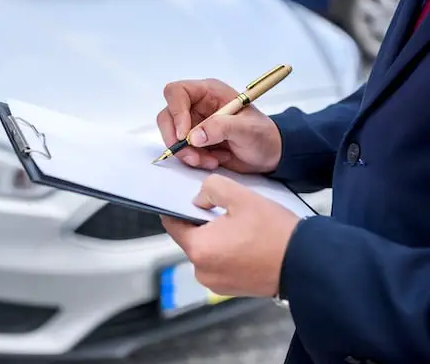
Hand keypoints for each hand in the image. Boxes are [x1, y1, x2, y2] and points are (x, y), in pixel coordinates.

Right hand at [156, 78, 281, 172]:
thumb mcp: (247, 130)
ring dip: (187, 153)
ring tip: (211, 160)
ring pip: (172, 136)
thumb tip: (193, 136)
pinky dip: (194, 160)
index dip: (176, 112)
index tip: (183, 135)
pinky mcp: (194, 141)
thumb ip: (221, 128)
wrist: (269, 154)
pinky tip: (213, 161)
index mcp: (209, 92)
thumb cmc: (263, 135)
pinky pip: (181, 151)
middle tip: (193, 156)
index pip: (177, 92)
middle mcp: (197, 105)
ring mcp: (193, 123)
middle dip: (176, 139)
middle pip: (167, 116)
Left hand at [161, 174, 299, 296]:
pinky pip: (220, 264)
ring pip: (207, 251)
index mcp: (199, 249)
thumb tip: (199, 199)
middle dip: (203, 223)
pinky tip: (246, 243)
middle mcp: (202, 271)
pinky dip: (227, 252)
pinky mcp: (230, 289)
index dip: (179, 208)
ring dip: (217, 238)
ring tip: (241, 228)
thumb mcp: (241, 196)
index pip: (172, 225)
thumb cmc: (275, 233)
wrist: (306, 264)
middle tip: (228, 212)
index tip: (189, 201)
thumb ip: (211, 188)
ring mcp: (216, 283)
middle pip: (191, 238)